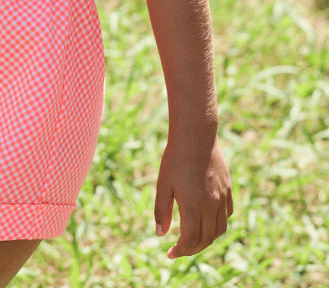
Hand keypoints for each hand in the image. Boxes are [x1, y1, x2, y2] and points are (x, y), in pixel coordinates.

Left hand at [154, 130, 232, 258]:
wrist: (196, 135)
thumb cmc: (175, 158)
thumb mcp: (163, 184)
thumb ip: (161, 210)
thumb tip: (161, 234)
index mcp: (193, 206)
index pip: (190, 240)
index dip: (180, 251)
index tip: (170, 254)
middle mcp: (211, 205)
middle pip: (206, 239)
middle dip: (192, 249)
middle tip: (179, 250)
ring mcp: (222, 198)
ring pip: (219, 230)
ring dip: (207, 239)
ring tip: (192, 239)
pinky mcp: (228, 190)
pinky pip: (227, 215)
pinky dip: (218, 225)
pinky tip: (207, 221)